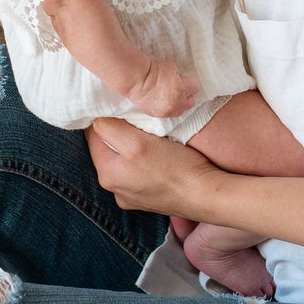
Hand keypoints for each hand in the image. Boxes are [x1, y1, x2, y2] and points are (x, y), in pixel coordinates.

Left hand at [85, 117, 221, 217]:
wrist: (209, 195)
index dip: (106, 117)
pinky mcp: (150, 197)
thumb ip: (111, 128)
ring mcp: (133, 196)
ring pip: (125, 158)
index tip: (121, 106)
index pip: (94, 136)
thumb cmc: (175, 168)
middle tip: (139, 118)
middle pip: (109, 148)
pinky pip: (140, 170)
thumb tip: (96, 118)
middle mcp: (116, 189)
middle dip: (121, 131)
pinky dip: (147, 159)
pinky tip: (161, 153)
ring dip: (134, 144)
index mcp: (107, 175)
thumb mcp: (136, 143)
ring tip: (151, 135)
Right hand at [127, 60, 200, 117]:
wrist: (135, 81)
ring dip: (179, 103)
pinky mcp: (158, 115)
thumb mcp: (172, 67)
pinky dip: (168, 108)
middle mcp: (176, 103)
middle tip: (181, 88)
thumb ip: (180, 77)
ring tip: (172, 96)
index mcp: (181, 89)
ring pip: (181, 110)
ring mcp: (167, 111)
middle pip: (191, 102)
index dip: (190, 81)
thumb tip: (182, 81)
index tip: (185, 79)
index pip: (196, 87)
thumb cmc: (152, 71)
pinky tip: (163, 100)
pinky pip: (169, 113)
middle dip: (188, 94)